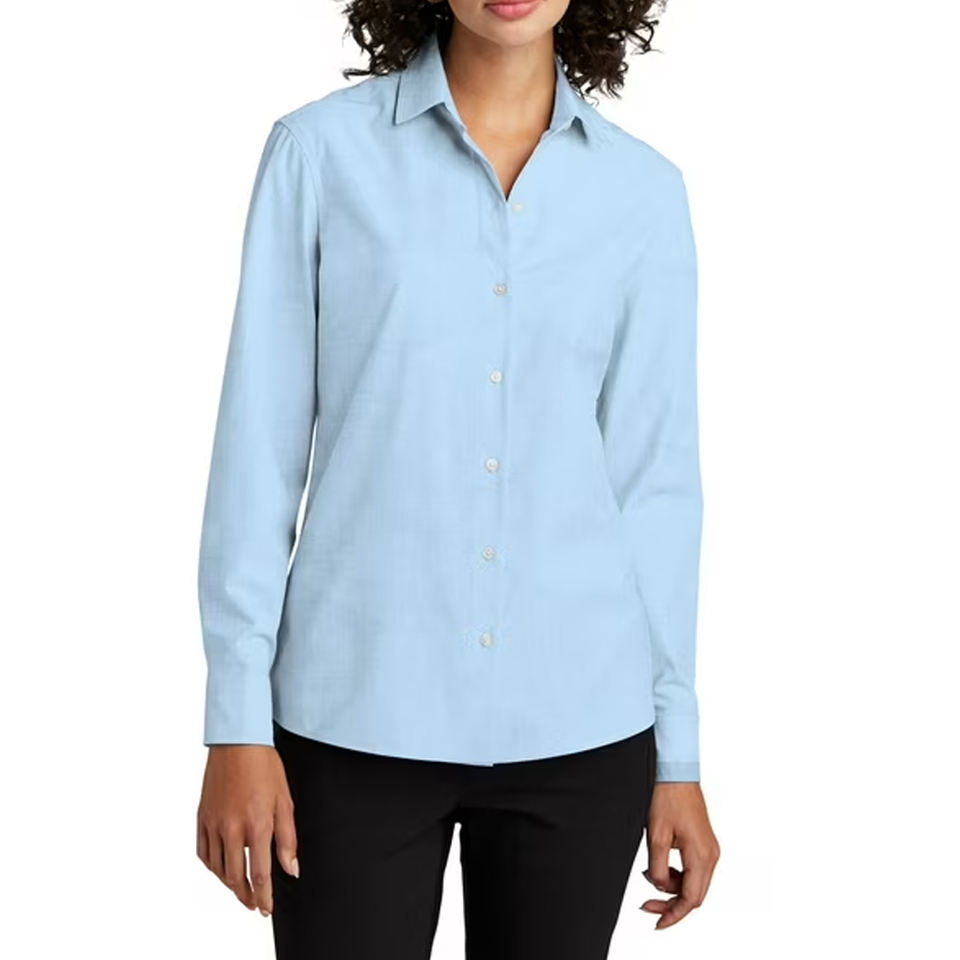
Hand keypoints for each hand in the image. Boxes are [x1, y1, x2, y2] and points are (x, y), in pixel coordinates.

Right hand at [196, 744, 298, 915]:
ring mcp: (214, 824)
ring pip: (217, 869)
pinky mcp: (202, 817)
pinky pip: (203, 852)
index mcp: (256, 825)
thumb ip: (288, 839)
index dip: (264, 898)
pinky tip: (221, 867)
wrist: (238, 743)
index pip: (259, 875)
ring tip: (240, 888)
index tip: (266, 908)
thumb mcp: (284, 801)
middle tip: (255, 905)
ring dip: (229, 884)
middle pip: (235, 878)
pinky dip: (212, 866)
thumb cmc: (264, 767)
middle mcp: (232, 829)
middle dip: (246, 897)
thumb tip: (291, 868)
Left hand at [641, 781, 719, 928]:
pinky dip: (677, 875)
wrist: (677, 775)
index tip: (657, 923)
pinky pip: (694, 870)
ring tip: (650, 875)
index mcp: (701, 856)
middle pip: (694, 896)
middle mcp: (711, 856)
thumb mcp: (655, 836)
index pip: (690, 899)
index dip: (674, 915)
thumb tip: (657, 886)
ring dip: (672, 887)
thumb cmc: (668, 798)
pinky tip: (660, 867)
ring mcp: (710, 850)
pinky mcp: (705, 844)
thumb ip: (658, 867)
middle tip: (647, 906)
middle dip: (671, 905)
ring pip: (694, 884)